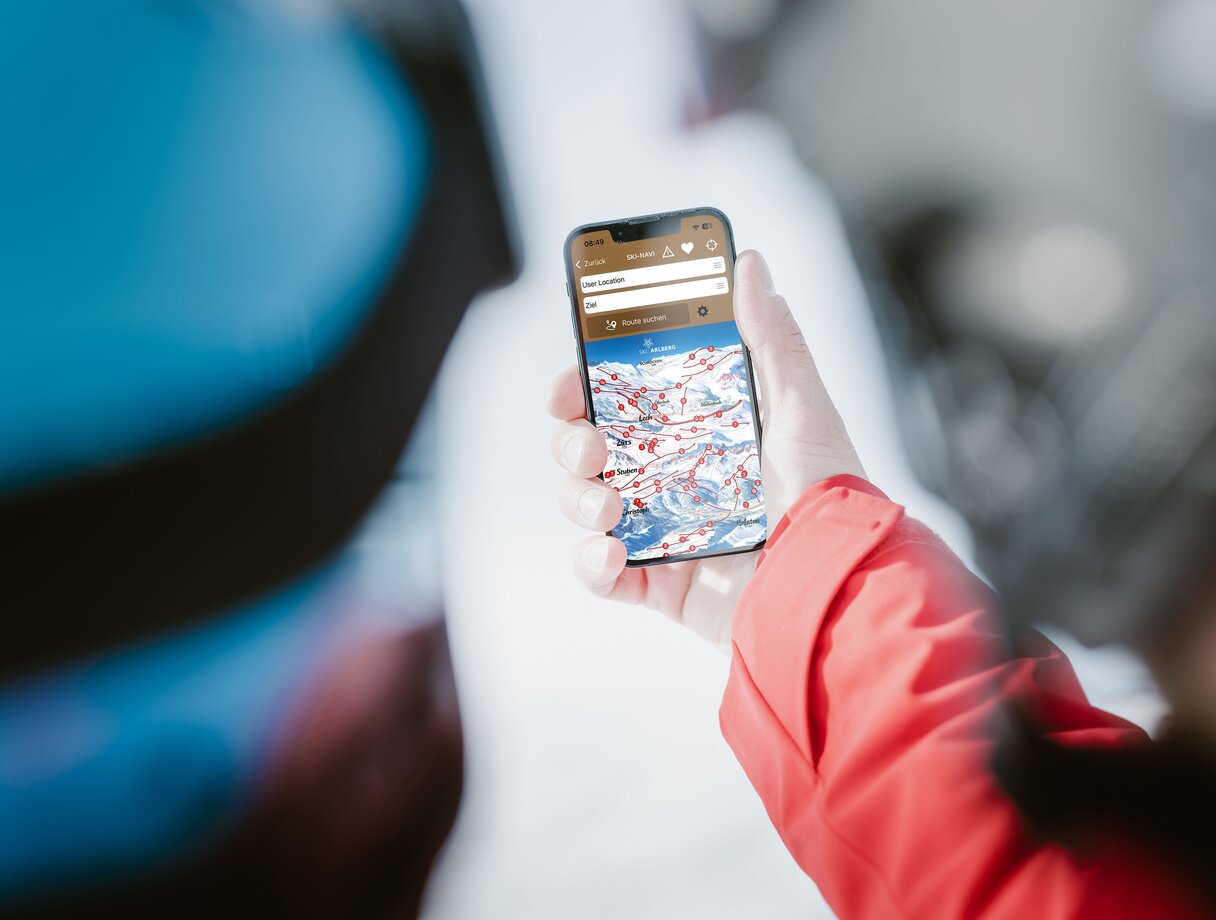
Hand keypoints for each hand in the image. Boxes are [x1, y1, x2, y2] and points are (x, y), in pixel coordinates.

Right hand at [547, 250, 863, 651]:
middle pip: (589, 450)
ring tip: (610, 507)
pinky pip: (602, 575)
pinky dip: (592, 564)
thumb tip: (749, 264)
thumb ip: (772, 338)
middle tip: (593, 446)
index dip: (583, 389)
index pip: (621, 402)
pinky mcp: (660, 585)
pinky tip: (612, 554)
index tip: (570, 382)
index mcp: (696, 432)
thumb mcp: (803, 407)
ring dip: (577, 499)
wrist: (835, 584)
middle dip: (572, 442)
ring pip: (584, 506)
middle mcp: (671, 478)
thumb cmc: (826, 493)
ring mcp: (661, 532)